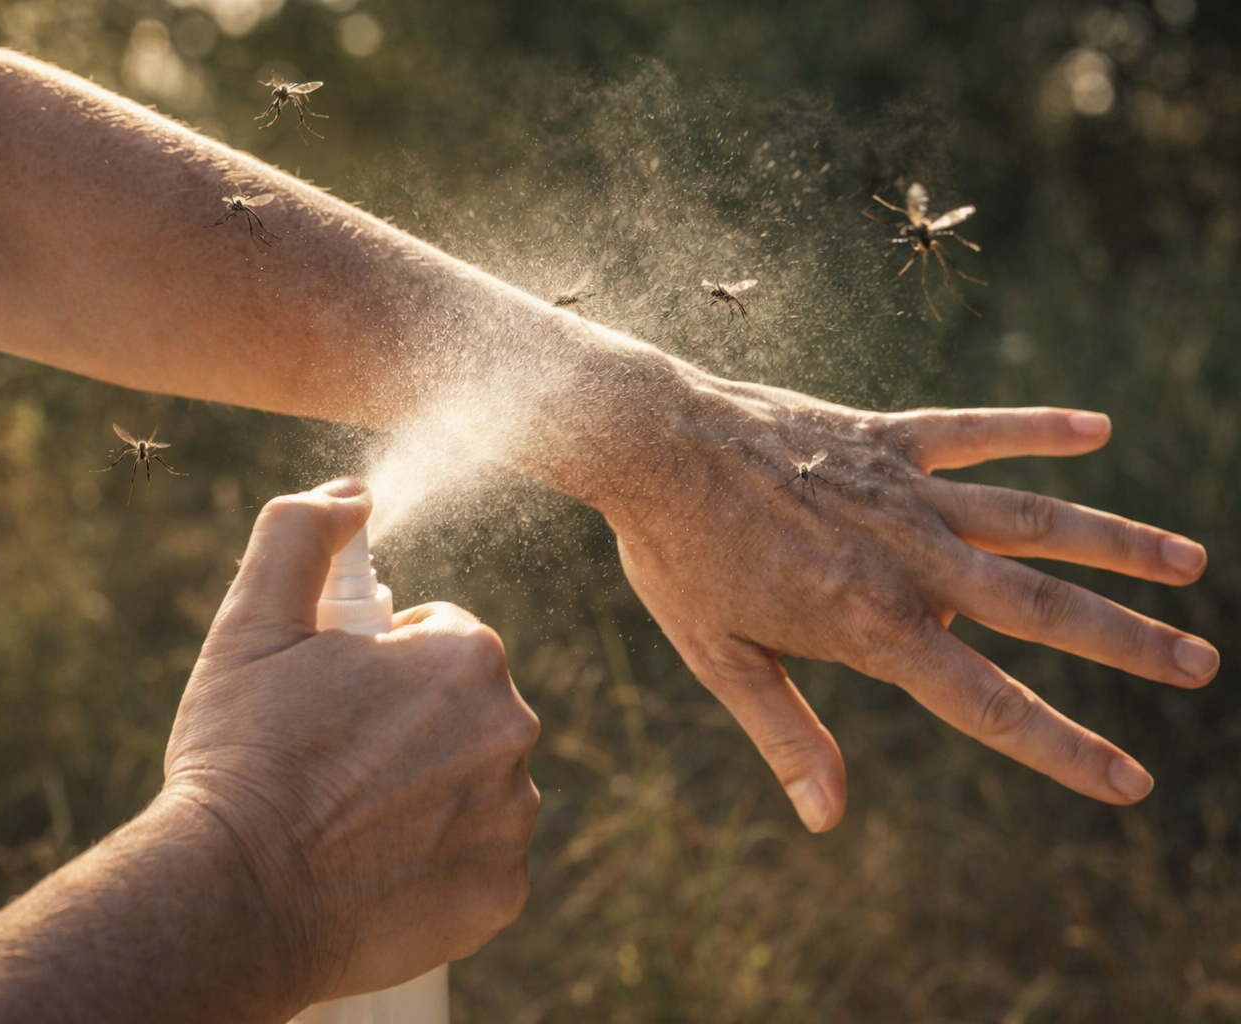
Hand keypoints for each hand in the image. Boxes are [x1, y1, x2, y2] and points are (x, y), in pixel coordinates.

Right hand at [161, 480, 539, 1005]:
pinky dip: (439, 862)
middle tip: (334, 761)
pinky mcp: (499, 893)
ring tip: (348, 818)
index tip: (332, 702)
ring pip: (476, 783)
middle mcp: (512, 733)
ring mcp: (511, 820)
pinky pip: (479, 859)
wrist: (232, 898)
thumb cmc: (242, 753)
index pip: (442, 640)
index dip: (380, 666)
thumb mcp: (254, 621)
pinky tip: (377, 869)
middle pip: (465, 712)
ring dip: (430, 790)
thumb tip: (353, 494)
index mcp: (469, 659)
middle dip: (410, 725)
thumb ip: (302, 532)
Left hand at [599, 367, 1217, 832]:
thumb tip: (827, 818)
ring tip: (1189, 563)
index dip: (1065, 749)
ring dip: (1116, 541)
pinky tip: (1095, 427)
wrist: (650, 445)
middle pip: (1044, 608)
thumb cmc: (677, 556)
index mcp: (874, 624)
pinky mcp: (887, 437)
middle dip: (1128, 642)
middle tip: (1199, 665)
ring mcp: (907, 491)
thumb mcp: (721, 659)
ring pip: (1036, 519)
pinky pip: (977, 432)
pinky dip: (1036, 428)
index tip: (1131, 782)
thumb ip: (785, 734)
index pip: (989, 704)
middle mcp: (911, 558)